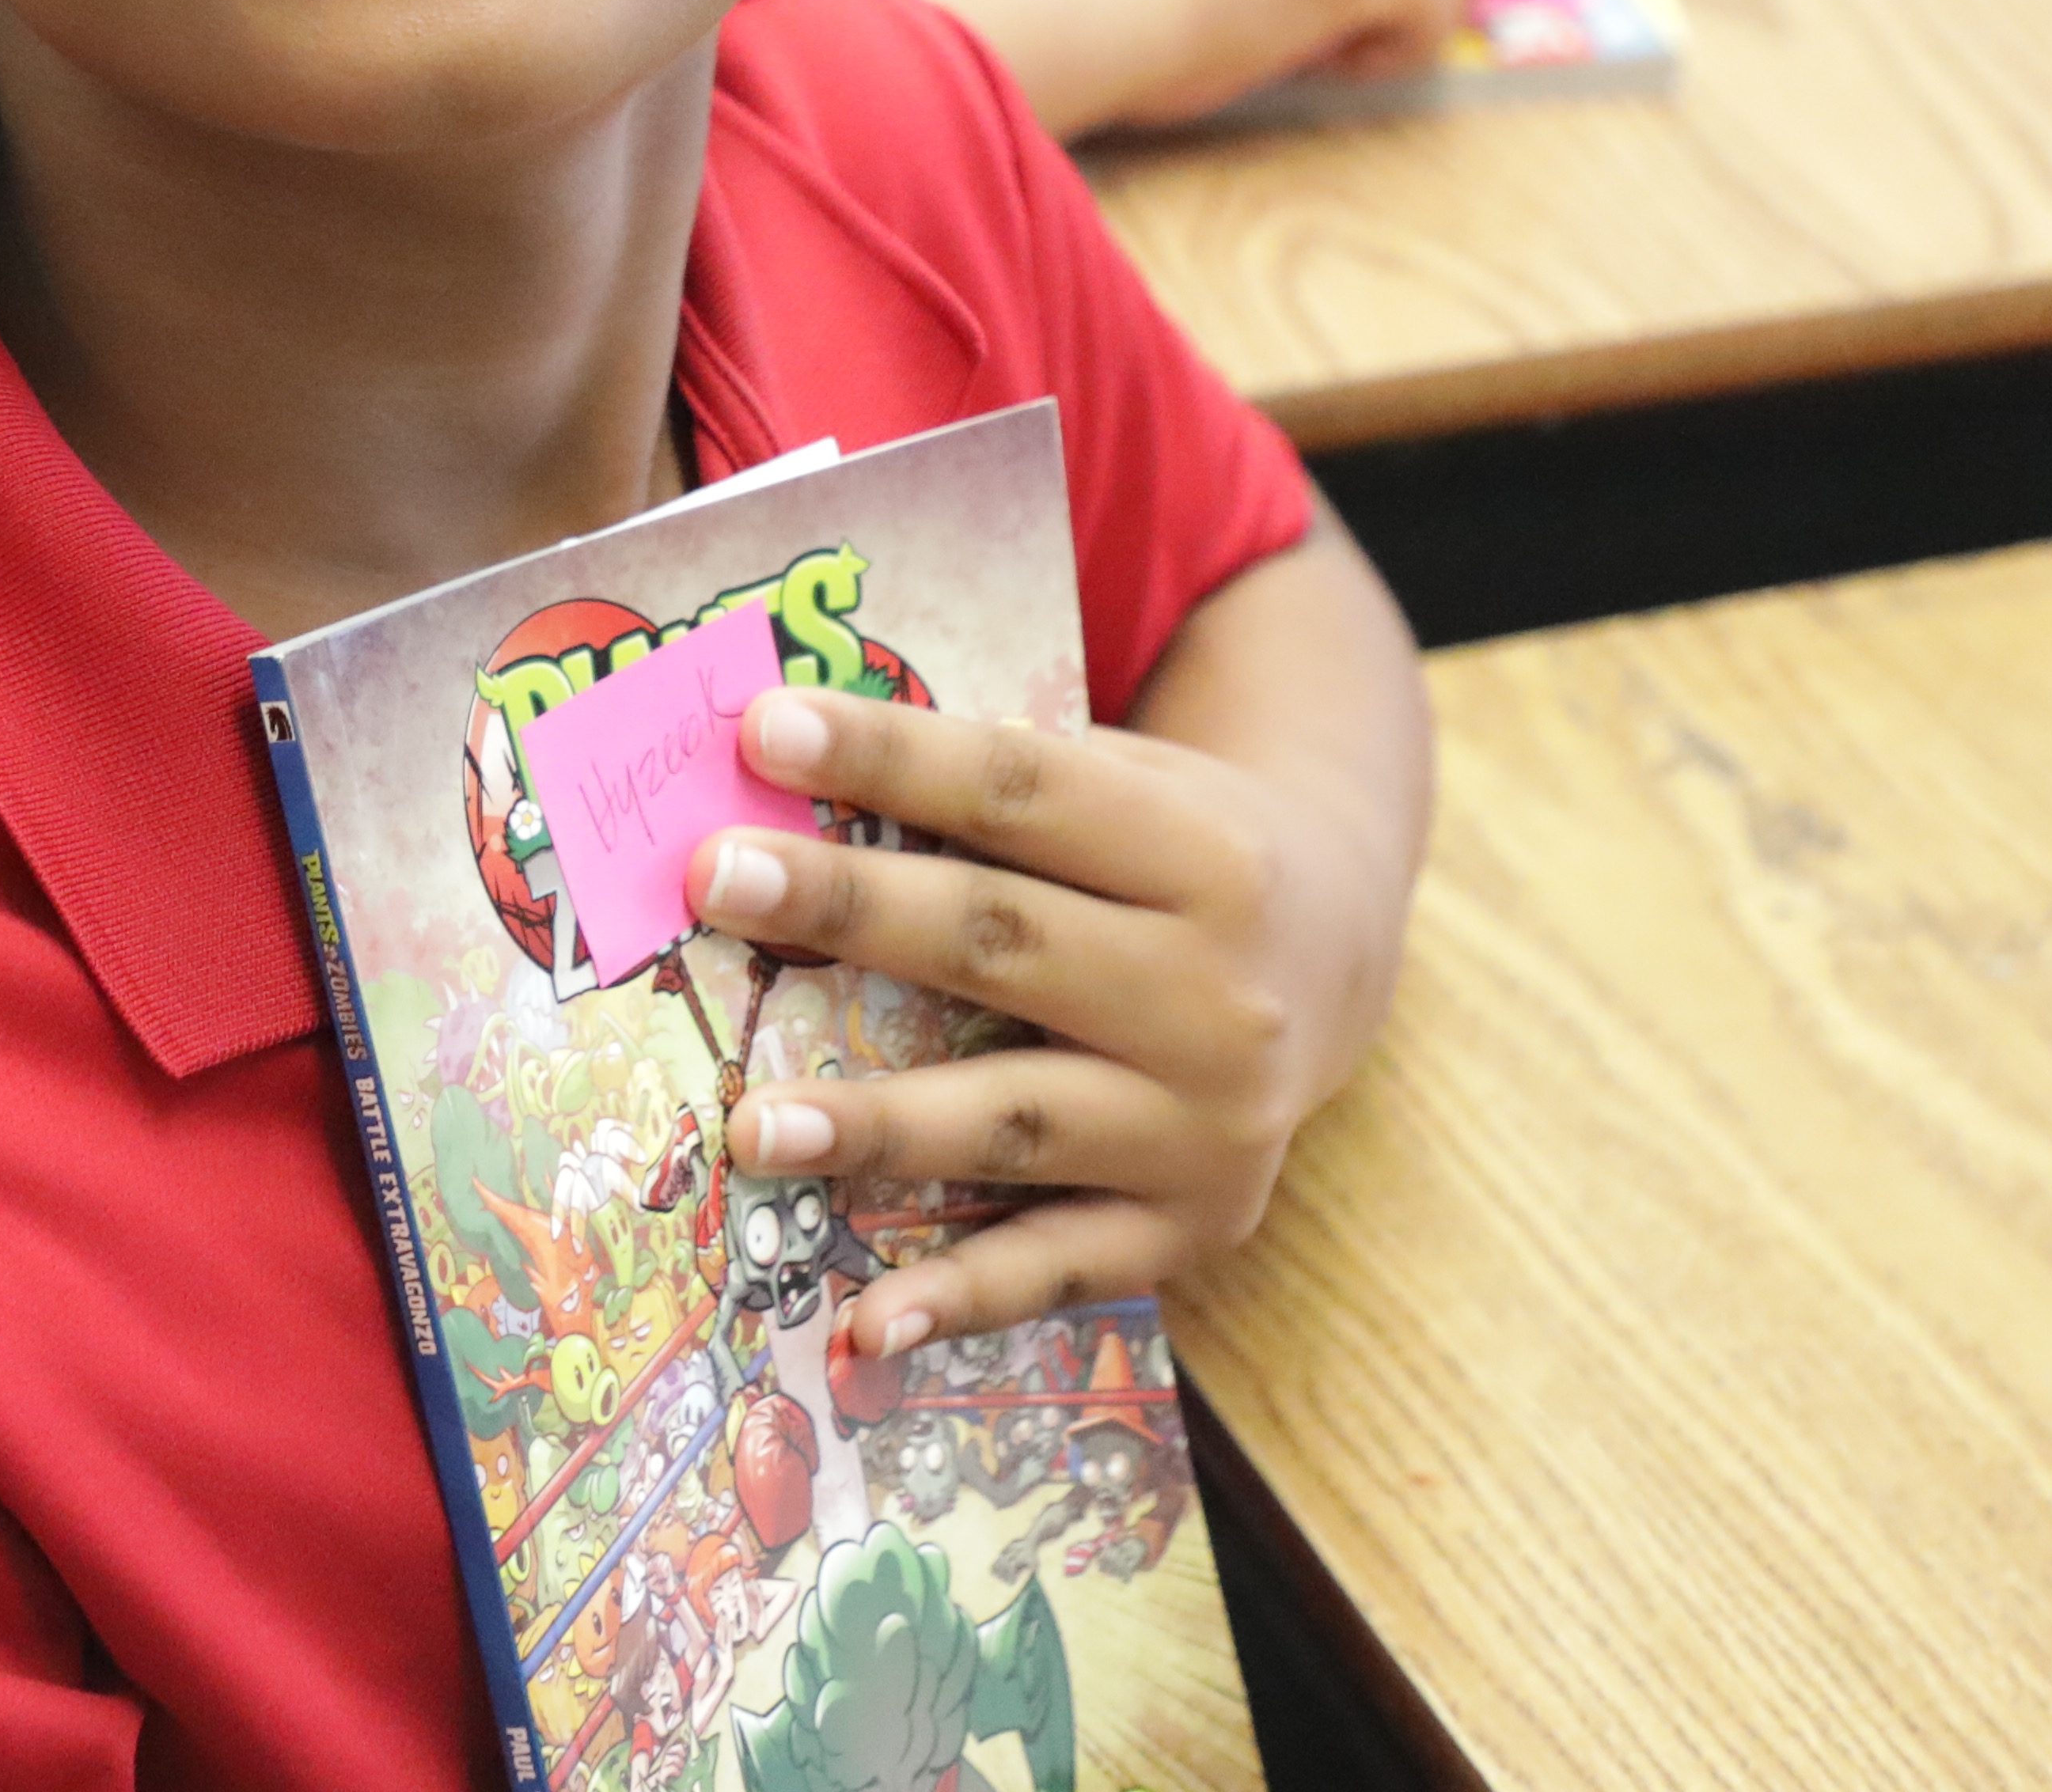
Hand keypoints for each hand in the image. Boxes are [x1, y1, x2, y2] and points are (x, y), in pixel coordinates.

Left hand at [682, 668, 1358, 1355]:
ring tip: (750, 1124)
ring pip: (1017, 1119)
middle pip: (1004, 943)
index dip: (894, 755)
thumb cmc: (1172, 855)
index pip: (1025, 791)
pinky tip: (864, 1322)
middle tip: (714, 878)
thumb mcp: (1128, 783)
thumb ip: (993, 789)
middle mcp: (1218, 993)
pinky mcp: (1192, 1228)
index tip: (765, 728)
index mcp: (1204, 851)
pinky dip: (961, 1297)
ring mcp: (1208, 1124)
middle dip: (850, 907)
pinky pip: (1059, 1268)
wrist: (1337, 963)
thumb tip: (783, 770)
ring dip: (878, 1125)